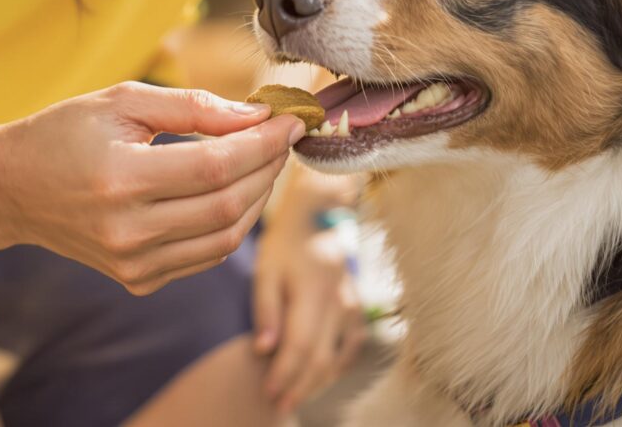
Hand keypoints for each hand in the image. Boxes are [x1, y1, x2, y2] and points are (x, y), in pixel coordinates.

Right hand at [0, 81, 304, 294]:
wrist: (11, 188)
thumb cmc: (66, 133)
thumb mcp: (123, 100)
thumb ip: (193, 106)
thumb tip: (256, 116)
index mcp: (120, 179)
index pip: (217, 167)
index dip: (264, 144)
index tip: (291, 120)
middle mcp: (127, 232)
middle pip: (228, 205)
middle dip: (268, 167)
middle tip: (282, 137)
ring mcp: (132, 264)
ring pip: (226, 238)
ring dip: (257, 197)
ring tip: (263, 160)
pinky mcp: (138, 280)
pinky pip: (206, 256)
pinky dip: (231, 223)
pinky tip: (234, 191)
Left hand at [253, 207, 365, 413]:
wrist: (315, 216)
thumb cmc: (283, 243)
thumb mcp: (265, 269)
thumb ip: (265, 309)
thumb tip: (264, 350)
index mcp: (314, 289)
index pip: (300, 345)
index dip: (285, 374)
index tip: (268, 393)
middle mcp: (338, 300)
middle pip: (322, 357)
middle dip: (300, 387)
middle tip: (279, 406)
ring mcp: (352, 303)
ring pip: (339, 356)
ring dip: (318, 381)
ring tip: (296, 396)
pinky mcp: (357, 305)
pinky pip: (352, 345)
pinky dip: (337, 365)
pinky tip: (322, 375)